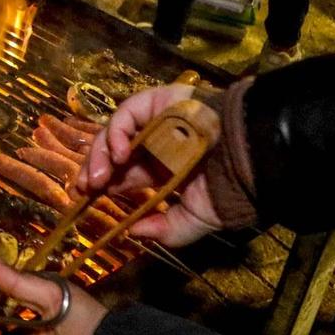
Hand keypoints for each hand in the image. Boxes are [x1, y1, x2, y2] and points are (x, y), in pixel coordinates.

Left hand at [78, 82, 228, 246]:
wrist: (250, 158)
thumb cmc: (227, 190)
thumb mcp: (194, 220)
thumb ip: (165, 230)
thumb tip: (132, 234)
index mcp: (165, 169)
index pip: (126, 174)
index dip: (105, 183)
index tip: (88, 198)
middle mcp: (157, 143)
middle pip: (114, 152)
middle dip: (95, 169)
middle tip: (83, 189)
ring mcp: (156, 120)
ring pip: (116, 132)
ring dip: (101, 154)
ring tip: (96, 178)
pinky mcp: (158, 100)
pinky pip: (128, 113)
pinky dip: (117, 132)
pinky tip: (119, 155)